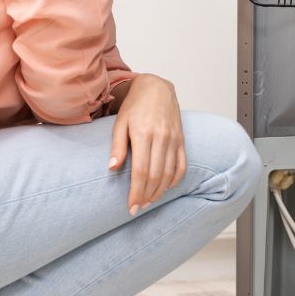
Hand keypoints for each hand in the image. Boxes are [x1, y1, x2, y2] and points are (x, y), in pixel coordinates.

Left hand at [108, 74, 185, 214]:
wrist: (157, 88)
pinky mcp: (182, 140)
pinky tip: (165, 188)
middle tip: (137, 208)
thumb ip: (117, 146)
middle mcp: (161, 138)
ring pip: (169, 174)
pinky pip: (182, 166)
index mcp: (143, 134)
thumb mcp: (120, 122)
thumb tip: (112, 168)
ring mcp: (174, 140)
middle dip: (146, 196)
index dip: (136, 192)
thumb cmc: (135, 105)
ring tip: (148, 201)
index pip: (141, 171)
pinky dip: (174, 181)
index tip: (131, 206)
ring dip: (159, 192)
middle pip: (155, 176)